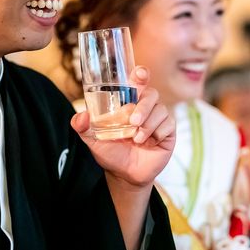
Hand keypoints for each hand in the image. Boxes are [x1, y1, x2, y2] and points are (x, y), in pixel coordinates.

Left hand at [71, 66, 174, 186]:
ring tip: (137, 138)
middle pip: (152, 94)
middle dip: (144, 106)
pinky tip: (149, 143)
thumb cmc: (111, 153)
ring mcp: (158, 119)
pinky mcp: (168, 131)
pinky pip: (168, 124)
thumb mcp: (93, 140)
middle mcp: (145, 107)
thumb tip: (81, 116)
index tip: (139, 74)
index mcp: (129, 103)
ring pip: (160, 110)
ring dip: (148, 124)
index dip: (140, 74)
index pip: (138, 82)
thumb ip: (83, 127)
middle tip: (133, 121)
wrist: (125, 176)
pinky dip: (157, 133)